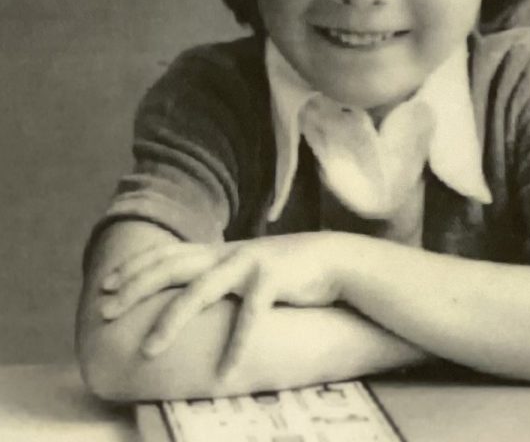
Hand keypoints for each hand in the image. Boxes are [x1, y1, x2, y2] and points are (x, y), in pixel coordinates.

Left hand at [99, 232, 347, 373]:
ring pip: (201, 290)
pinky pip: (251, 314)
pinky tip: (224, 372)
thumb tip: (187, 290)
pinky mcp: (274, 279)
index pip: (168, 253)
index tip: (105, 285)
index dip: (135, 266)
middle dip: (136, 287)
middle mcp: (227, 254)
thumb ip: (217, 272)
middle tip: (106, 310)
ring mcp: (250, 264)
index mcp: (218, 251)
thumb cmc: (284, 268)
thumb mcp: (245, 266)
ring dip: (171, 321)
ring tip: (148, 350)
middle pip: (172, 266)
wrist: (331, 258)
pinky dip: (237, 344)